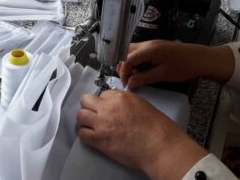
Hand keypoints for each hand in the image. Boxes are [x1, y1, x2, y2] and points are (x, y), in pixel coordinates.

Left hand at [77, 90, 207, 178]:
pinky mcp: (99, 140)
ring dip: (85, 120)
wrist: (159, 146)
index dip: (104, 102)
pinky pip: (82, 134)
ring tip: (93, 126)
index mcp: (120, 97)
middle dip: (89, 106)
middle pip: (86, 100)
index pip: (102, 94)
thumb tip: (116, 106)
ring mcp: (102, 124)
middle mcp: (108, 107)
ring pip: (80, 116)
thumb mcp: (141, 104)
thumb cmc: (157, 127)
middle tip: (95, 114)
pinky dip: (85, 134)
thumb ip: (125, 102)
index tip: (107, 108)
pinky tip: (93, 136)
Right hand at [117, 40, 234, 88]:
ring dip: (130, 63)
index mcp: (149, 49)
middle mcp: (148, 44)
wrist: (200, 59)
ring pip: (133, 51)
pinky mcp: (156, 47)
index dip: (124, 72)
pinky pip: (141, 52)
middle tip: (127, 79)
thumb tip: (130, 83)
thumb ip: (143, 78)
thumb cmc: (184, 66)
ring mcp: (152, 44)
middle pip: (127, 52)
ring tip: (134, 76)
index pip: (127, 59)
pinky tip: (142, 71)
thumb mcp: (162, 75)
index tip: (126, 84)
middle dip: (124, 66)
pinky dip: (137, 61)